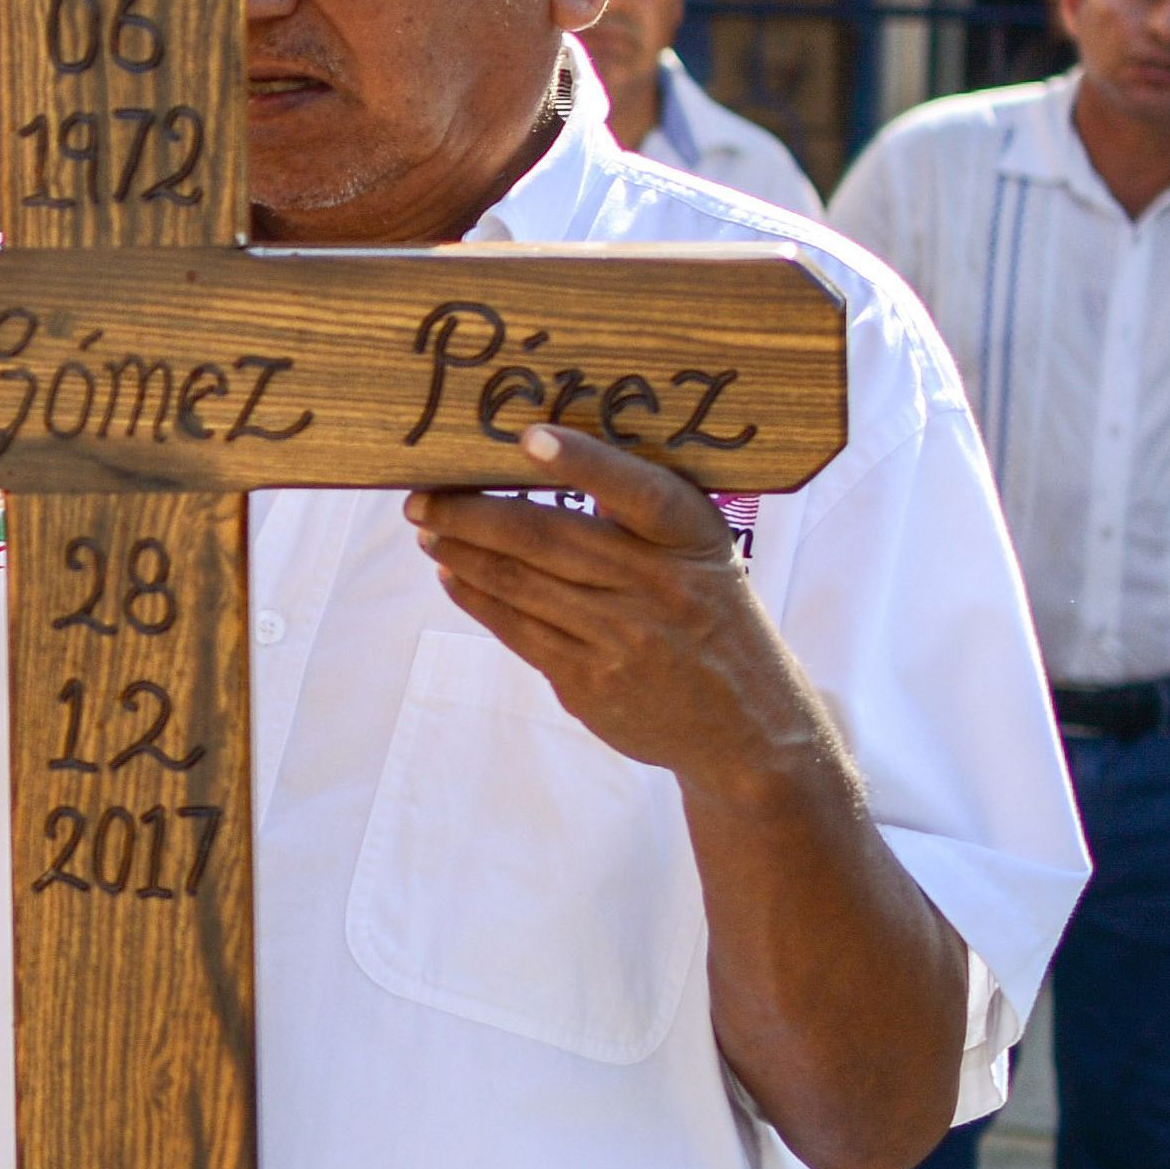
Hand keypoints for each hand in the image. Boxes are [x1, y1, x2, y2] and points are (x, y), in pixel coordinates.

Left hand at [404, 425, 823, 781]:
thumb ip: (643, 522)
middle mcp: (660, 586)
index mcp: (693, 541)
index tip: (528, 438)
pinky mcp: (589, 683)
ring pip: (520, 584)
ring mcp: (622, 639)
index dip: (583, 462)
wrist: (748, 730)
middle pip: (546, 538)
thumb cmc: (712, 619)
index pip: (637, 491)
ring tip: (427, 529)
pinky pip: (517, 630)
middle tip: (420, 495)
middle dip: (470, 514)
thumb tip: (539, 472)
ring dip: (461, 553)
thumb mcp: (703, 560)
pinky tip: (453, 576)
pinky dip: (477, 598)